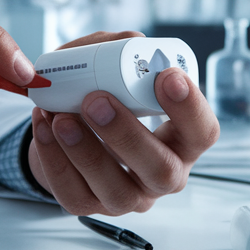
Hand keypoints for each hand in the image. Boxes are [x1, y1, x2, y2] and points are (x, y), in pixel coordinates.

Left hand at [27, 32, 218, 215]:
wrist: (63, 132)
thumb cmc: (100, 99)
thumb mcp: (112, 70)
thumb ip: (120, 50)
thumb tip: (129, 43)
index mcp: (181, 142)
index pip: (203, 132)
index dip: (190, 108)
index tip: (166, 75)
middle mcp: (162, 175)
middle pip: (162, 170)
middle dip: (128, 134)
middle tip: (96, 100)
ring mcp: (126, 198)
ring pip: (116, 189)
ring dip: (86, 150)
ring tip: (60, 116)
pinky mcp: (87, 206)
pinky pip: (73, 193)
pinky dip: (55, 158)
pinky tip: (45, 127)